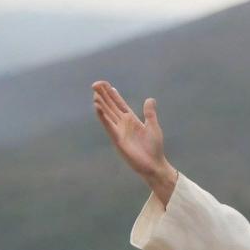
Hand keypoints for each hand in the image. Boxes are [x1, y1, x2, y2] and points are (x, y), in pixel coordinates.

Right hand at [91, 80, 176, 201]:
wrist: (154, 164)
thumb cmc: (154, 148)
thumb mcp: (153, 127)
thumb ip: (150, 113)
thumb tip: (150, 99)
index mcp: (131, 120)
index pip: (120, 104)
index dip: (113, 95)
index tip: (107, 85)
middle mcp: (123, 124)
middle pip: (111, 106)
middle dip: (104, 96)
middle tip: (95, 84)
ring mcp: (119, 131)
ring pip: (108, 114)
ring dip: (101, 104)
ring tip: (95, 94)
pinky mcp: (117, 139)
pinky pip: (108, 126)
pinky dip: (103, 116)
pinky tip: (97, 107)